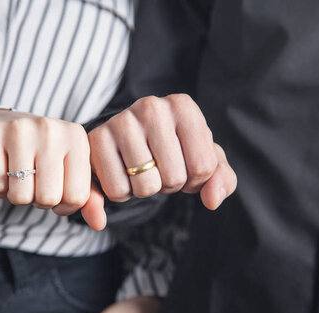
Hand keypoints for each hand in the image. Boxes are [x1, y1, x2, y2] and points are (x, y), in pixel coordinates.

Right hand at [0, 109, 104, 227]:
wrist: (3, 123)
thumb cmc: (44, 153)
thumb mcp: (71, 169)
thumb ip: (88, 197)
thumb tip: (99, 224)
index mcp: (77, 137)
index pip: (77, 197)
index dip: (64, 205)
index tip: (57, 192)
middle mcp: (51, 130)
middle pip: (48, 198)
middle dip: (39, 200)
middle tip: (35, 182)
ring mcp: (20, 130)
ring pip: (20, 196)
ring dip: (18, 195)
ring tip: (20, 176)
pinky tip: (3, 169)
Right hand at [85, 94, 236, 210]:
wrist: (125, 140)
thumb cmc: (172, 150)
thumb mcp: (203, 160)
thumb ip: (221, 179)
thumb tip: (213, 200)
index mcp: (183, 106)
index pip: (203, 167)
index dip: (195, 180)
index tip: (183, 165)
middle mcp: (152, 107)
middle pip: (174, 177)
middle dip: (168, 185)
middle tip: (158, 169)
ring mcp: (122, 121)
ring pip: (145, 186)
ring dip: (145, 189)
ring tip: (140, 170)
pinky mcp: (97, 139)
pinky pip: (117, 190)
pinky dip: (122, 193)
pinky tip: (121, 172)